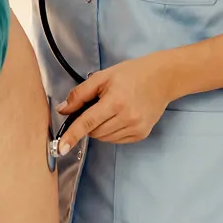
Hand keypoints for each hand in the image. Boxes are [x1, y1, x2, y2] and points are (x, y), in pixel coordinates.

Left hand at [55, 53, 180, 153]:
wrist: (162, 78)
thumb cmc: (131, 74)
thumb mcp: (102, 77)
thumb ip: (80, 94)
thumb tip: (63, 110)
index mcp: (115, 101)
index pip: (87, 122)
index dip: (72, 135)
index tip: (60, 148)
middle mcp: (127, 117)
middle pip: (94, 132)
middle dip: (88, 123)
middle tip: (96, 107)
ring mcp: (136, 128)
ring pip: (104, 138)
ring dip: (99, 128)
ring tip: (110, 110)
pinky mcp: (141, 134)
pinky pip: (116, 140)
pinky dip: (111, 132)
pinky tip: (118, 117)